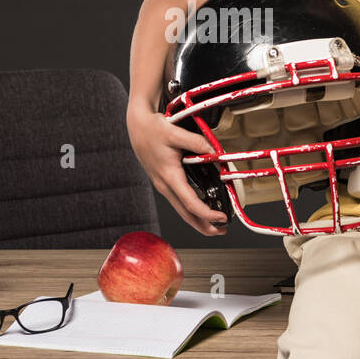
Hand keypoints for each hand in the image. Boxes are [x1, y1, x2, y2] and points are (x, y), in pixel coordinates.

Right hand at [127, 99, 229, 235]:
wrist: (137, 126)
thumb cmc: (152, 129)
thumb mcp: (176, 132)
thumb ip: (198, 142)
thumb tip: (215, 151)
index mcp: (169, 176)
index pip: (190, 203)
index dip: (207, 214)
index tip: (221, 217)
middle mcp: (165, 185)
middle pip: (186, 214)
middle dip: (204, 226)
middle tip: (222, 232)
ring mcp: (163, 185)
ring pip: (181, 210)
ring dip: (198, 220)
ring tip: (215, 224)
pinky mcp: (163, 182)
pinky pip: (178, 201)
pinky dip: (191, 209)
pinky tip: (200, 208)